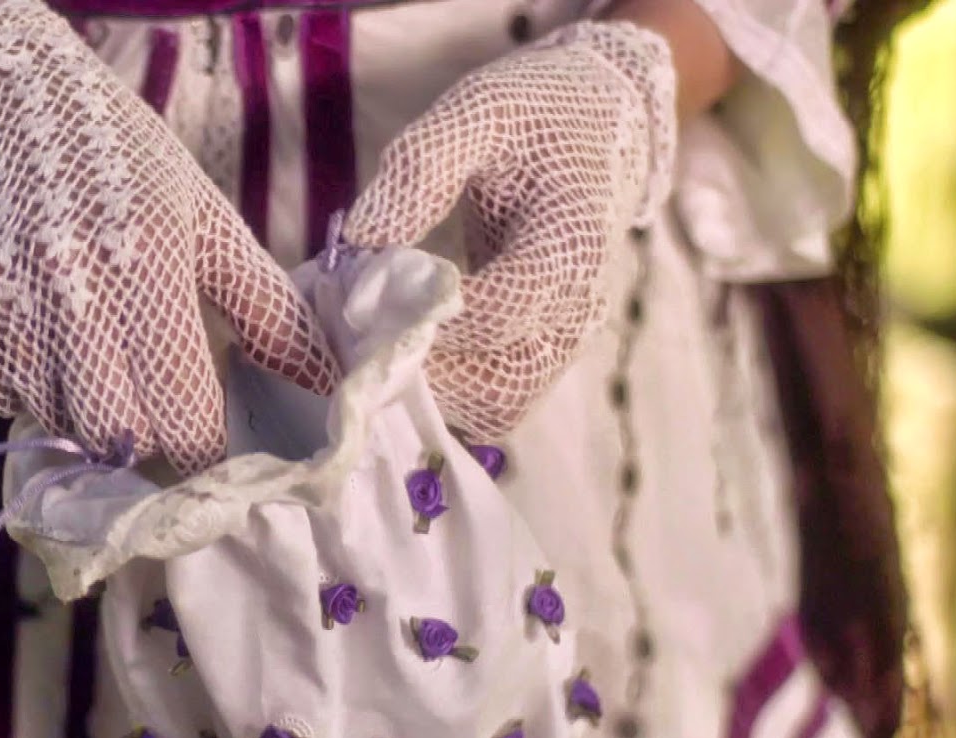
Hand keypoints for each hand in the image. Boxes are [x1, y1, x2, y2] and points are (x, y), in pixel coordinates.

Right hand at [0, 0, 338, 472]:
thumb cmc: (122, 162)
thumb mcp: (207, 220)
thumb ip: (269, 311)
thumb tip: (329, 386)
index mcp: (147, 267)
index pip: (182, 420)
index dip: (202, 447)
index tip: (208, 439)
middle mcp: (67, 293)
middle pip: (116, 436)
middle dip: (142, 433)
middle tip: (150, 394)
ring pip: (54, 421)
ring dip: (81, 406)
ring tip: (90, 341)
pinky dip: (27, 381)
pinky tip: (40, 324)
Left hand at [341, 20, 676, 440]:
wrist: (602, 122)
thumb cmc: (534, 114)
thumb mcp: (475, 112)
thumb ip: (417, 173)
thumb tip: (357, 247)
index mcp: (570, 242)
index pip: (498, 312)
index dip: (425, 320)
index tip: (361, 297)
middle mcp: (577, 307)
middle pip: (498, 384)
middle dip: (419, 371)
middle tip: (354, 336)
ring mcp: (564, 339)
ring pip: (496, 408)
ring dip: (430, 392)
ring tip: (371, 345)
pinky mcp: (543, 352)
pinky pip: (495, 401)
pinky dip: (445, 392)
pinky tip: (399, 349)